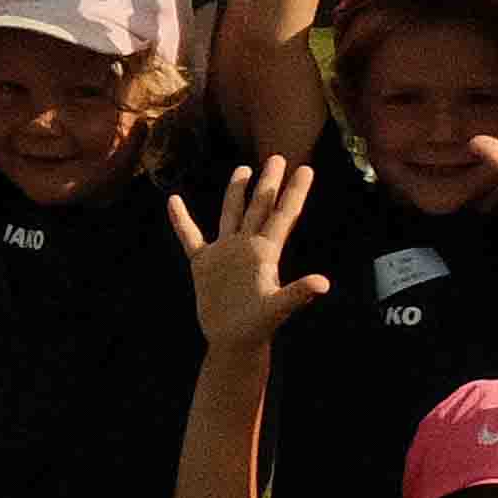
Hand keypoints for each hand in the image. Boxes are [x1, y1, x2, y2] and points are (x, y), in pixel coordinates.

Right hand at [167, 159, 330, 347]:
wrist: (233, 341)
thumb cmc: (258, 327)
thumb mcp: (278, 308)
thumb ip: (298, 294)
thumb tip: (323, 284)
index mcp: (265, 251)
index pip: (283, 214)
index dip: (294, 192)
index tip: (306, 168)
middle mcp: (247, 246)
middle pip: (259, 206)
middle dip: (268, 182)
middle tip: (277, 157)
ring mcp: (225, 252)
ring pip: (231, 214)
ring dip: (236, 192)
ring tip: (243, 169)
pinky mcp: (204, 264)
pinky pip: (190, 236)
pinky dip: (182, 220)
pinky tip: (173, 201)